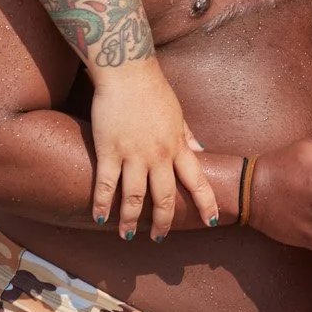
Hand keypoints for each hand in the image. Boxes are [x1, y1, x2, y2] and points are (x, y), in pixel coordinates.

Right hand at [88, 57, 218, 238]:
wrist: (127, 72)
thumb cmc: (153, 90)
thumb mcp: (177, 113)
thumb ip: (188, 135)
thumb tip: (202, 150)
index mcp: (178, 146)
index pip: (198, 180)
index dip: (206, 203)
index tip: (212, 221)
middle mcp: (158, 155)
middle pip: (164, 197)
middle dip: (163, 221)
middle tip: (159, 239)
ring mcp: (133, 154)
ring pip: (134, 197)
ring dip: (130, 220)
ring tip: (127, 236)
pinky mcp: (109, 150)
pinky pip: (105, 184)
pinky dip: (102, 204)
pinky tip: (99, 218)